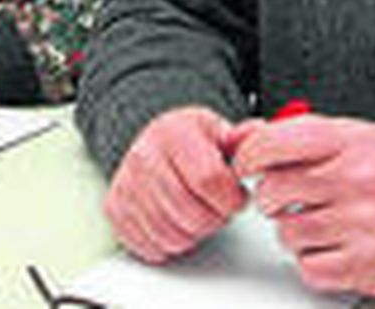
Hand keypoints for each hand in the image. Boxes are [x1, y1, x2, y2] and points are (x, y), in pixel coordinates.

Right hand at [103, 106, 248, 263]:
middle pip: (191, 214)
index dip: (231, 199)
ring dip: (192, 234)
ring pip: (170, 235)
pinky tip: (175, 222)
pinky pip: (148, 244)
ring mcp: (125, 183)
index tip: (236, 198)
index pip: (209, 180)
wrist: (152, 143)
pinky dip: (168, 243)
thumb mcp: (216, 130)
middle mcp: (144, 155)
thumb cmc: (188, 141)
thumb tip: (259, 134)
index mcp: (173, 132)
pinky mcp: (115, 208)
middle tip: (217, 208)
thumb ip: (242, 137)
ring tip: (197, 213)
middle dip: (214, 220)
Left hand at [231, 114, 374, 298]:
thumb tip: (245, 137)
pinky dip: (313, 261)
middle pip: (274, 191)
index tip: (246, 165)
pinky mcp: (367, 265)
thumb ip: (302, 134)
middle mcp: (355, 181)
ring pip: (287, 233)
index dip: (249, 155)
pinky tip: (333, 247)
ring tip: (320, 223)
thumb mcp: (355, 136)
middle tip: (287, 199)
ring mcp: (362, 225)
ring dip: (294, 232)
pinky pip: (309, 267)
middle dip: (272, 198)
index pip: (277, 143)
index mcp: (349, 143)